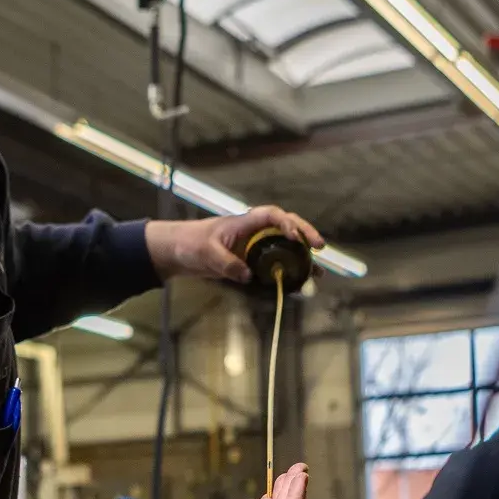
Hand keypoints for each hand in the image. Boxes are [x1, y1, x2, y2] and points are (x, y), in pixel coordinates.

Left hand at [145, 206, 323, 282]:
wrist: (179, 251)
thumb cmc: (190, 244)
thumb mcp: (206, 254)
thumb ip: (226, 263)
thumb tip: (248, 276)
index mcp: (244, 222)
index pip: (271, 215)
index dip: (285, 222)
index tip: (294, 235)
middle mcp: (254, 231)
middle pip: (286, 226)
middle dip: (305, 233)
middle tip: (319, 246)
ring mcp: (255, 246)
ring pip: (286, 246)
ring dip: (302, 257)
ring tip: (319, 271)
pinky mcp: (253, 261)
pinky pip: (276, 264)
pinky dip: (290, 272)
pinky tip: (302, 283)